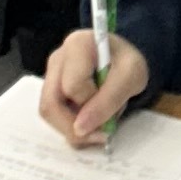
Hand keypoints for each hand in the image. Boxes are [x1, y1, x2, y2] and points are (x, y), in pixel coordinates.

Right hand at [39, 25, 151, 146]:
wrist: (122, 61)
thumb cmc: (128, 63)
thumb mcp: (132, 77)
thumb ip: (108, 101)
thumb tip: (80, 129)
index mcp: (78, 45)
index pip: (73, 86)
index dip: (92, 103)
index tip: (112, 101)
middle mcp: (57, 58)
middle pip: (51, 103)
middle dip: (75, 127)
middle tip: (100, 134)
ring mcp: (50, 73)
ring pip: (48, 112)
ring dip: (73, 128)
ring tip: (97, 125)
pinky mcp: (50, 88)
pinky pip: (52, 114)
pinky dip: (70, 125)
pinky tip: (89, 121)